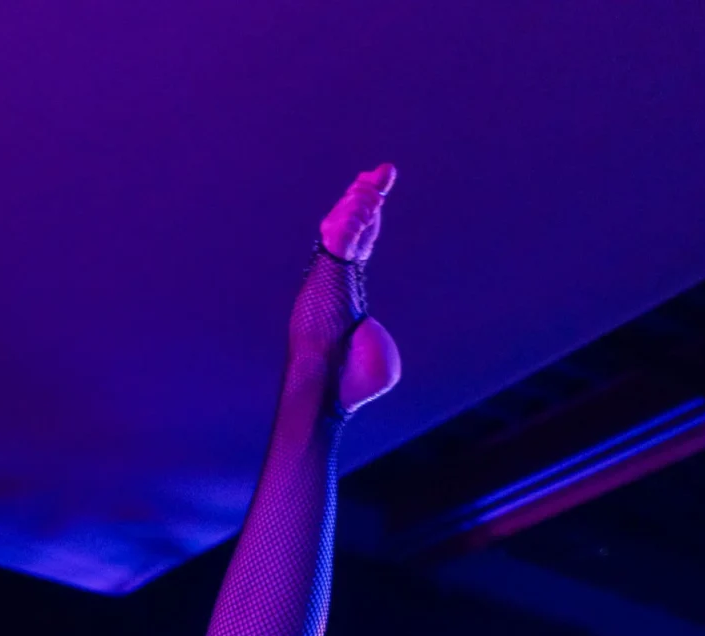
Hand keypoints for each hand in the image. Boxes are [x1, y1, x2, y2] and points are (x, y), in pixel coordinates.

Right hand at [297, 165, 400, 412]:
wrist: (330, 394)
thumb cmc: (351, 387)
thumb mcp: (380, 362)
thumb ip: (379, 345)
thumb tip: (369, 335)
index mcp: (347, 295)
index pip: (358, 246)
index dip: (368, 217)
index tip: (380, 188)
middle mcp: (334, 282)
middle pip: (349, 229)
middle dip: (364, 197)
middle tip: (381, 171)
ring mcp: (326, 280)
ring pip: (341, 230)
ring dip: (359, 203)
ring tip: (374, 182)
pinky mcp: (323, 281)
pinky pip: (337, 244)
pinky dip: (351, 220)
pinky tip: (367, 201)